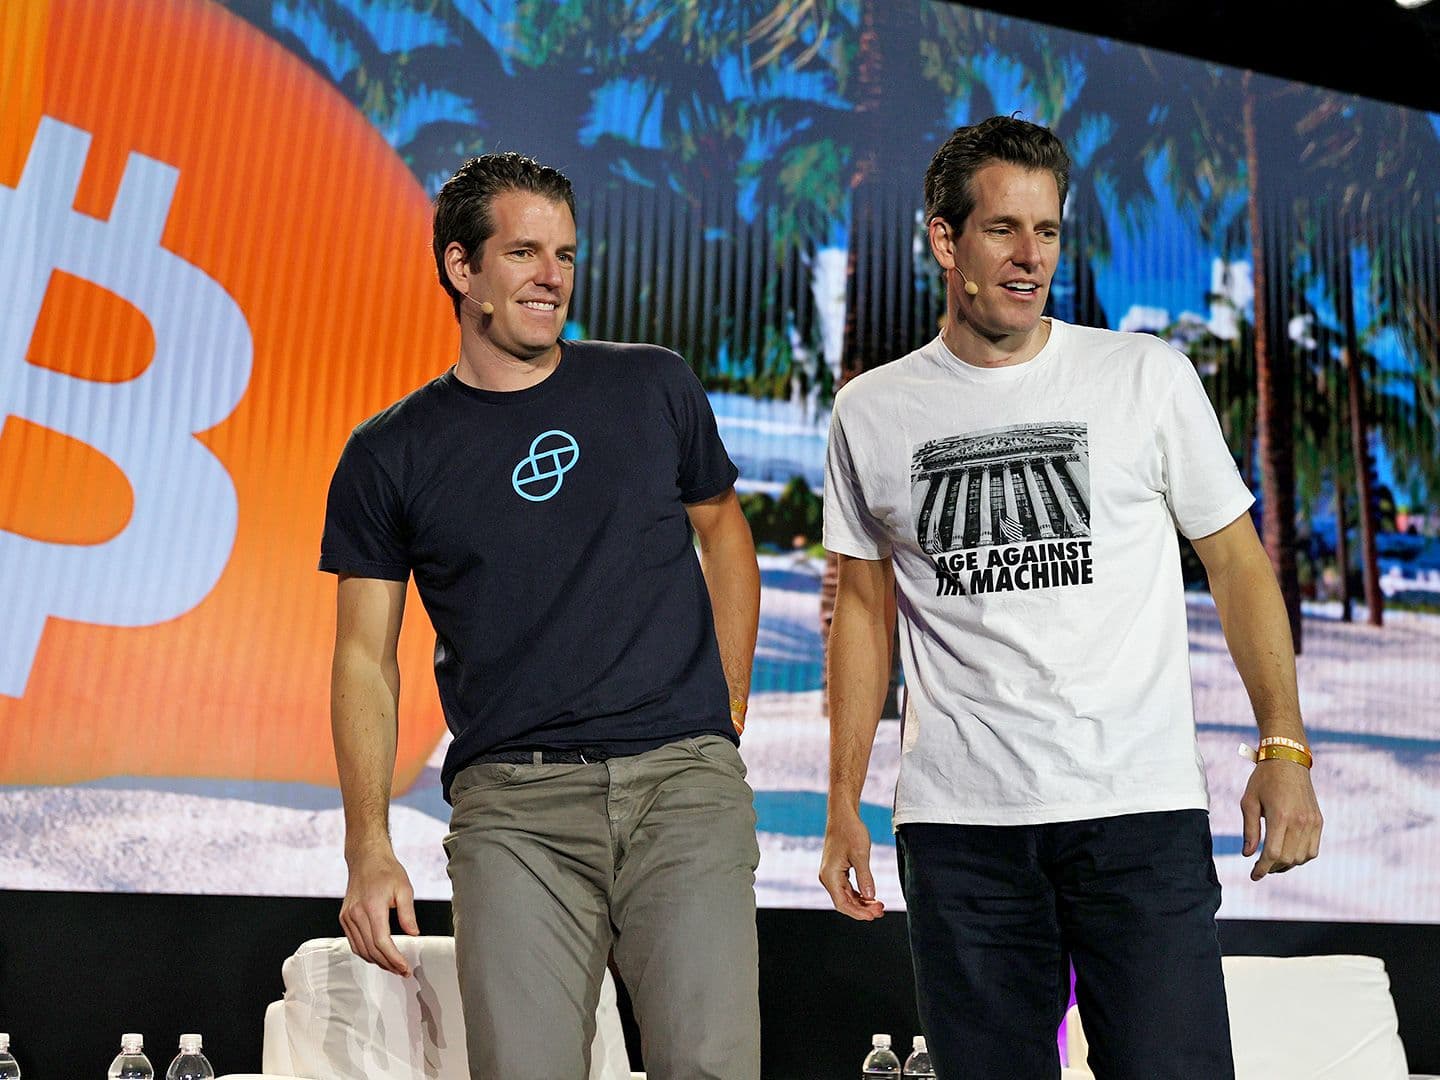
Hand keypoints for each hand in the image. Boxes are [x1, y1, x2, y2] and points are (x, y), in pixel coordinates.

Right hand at [340, 844, 419, 974]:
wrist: (366, 859)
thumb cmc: (386, 871)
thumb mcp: (404, 889)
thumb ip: (408, 914)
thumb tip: (414, 935)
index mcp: (372, 907)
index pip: (381, 942)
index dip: (393, 958)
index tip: (404, 966)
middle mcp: (356, 914)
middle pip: (370, 949)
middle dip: (387, 964)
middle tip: (402, 970)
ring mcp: (347, 917)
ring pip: (360, 949)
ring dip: (377, 961)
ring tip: (393, 966)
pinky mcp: (344, 918)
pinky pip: (354, 942)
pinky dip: (366, 953)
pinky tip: (378, 955)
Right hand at [819, 811, 885, 919]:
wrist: (843, 815)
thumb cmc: (850, 831)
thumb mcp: (860, 854)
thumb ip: (865, 877)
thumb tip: (870, 897)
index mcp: (830, 875)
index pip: (842, 903)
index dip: (858, 912)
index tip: (873, 916)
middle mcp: (827, 877)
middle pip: (844, 902)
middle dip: (863, 908)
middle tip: (881, 910)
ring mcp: (831, 874)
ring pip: (846, 896)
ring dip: (862, 902)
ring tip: (879, 905)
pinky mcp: (836, 870)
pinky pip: (847, 888)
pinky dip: (859, 894)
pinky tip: (871, 896)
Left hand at [1241, 759, 1322, 880]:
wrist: (1288, 760)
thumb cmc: (1263, 779)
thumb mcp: (1249, 802)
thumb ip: (1250, 830)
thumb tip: (1248, 855)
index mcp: (1280, 816)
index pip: (1273, 854)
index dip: (1262, 868)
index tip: (1254, 876)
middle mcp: (1300, 822)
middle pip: (1288, 859)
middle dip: (1272, 867)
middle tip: (1260, 867)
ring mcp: (1312, 822)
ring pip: (1302, 858)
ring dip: (1287, 864)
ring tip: (1273, 862)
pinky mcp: (1318, 821)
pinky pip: (1313, 849)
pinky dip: (1301, 857)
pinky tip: (1289, 854)